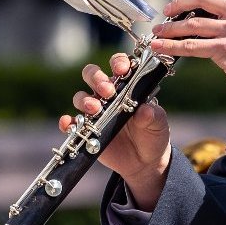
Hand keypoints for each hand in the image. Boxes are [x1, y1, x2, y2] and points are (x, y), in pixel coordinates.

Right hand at [63, 53, 171, 208]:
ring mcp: (95, 112)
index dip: (118, 62)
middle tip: (107, 92)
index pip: (118, 65)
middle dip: (97, 79)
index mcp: (127, 86)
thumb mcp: (158, 124)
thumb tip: (145, 110)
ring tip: (95, 109)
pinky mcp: (85, 130)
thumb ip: (153, 116)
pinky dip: (67, 122)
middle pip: (92, 75)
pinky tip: (68, 123)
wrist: (145, 162)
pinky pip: (71, 123)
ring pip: (80, 96)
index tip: (122, 70)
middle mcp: (107, 95)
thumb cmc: (153, 135)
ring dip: (85, 100)